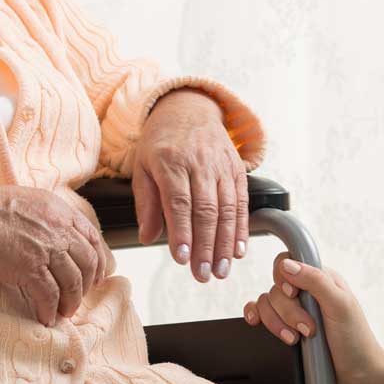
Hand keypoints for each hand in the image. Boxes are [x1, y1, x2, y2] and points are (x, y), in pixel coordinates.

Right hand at [0, 178, 110, 326]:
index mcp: (59, 211)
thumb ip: (45, 217)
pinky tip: (45, 318)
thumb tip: (52, 238)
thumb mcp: (26, 201)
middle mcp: (58, 228)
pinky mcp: (29, 267)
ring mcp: (46, 248)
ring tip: (63, 312)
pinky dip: (49, 310)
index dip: (97, 261)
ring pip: (72, 283)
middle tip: (78, 299)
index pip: (92, 238)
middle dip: (86, 285)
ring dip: (70, 302)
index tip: (95, 275)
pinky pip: (49, 295)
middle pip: (87, 263)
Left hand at [130, 89, 247, 281]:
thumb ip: (145, 203)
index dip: (182, 232)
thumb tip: (147, 237)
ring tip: (220, 269)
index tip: (182, 258)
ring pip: (227, 208)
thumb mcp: (142, 167)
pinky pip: (242, 201)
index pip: (178, 202)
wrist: (188, 109)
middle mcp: (199, 162)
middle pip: (206, 209)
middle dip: (205, 246)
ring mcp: (221, 165)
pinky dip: (242, 228)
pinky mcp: (237, 169)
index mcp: (170, 161)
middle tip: (202, 274)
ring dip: (225, 243)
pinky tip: (238, 250)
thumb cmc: (160, 143)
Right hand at [242, 254, 383, 383]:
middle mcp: (305, 293)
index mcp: (321, 280)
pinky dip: (256, 317)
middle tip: (308, 330)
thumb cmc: (355, 341)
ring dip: (276, 323)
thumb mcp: (341, 306)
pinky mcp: (283, 328)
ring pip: (265, 303)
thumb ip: (315, 281)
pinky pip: (259, 314)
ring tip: (295, 340)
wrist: (356, 377)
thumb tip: (286, 265)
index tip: (293, 295)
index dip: (284, 277)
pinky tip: (257, 325)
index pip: (289, 262)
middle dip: (287, 312)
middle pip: (275, 288)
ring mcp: (293, 311)